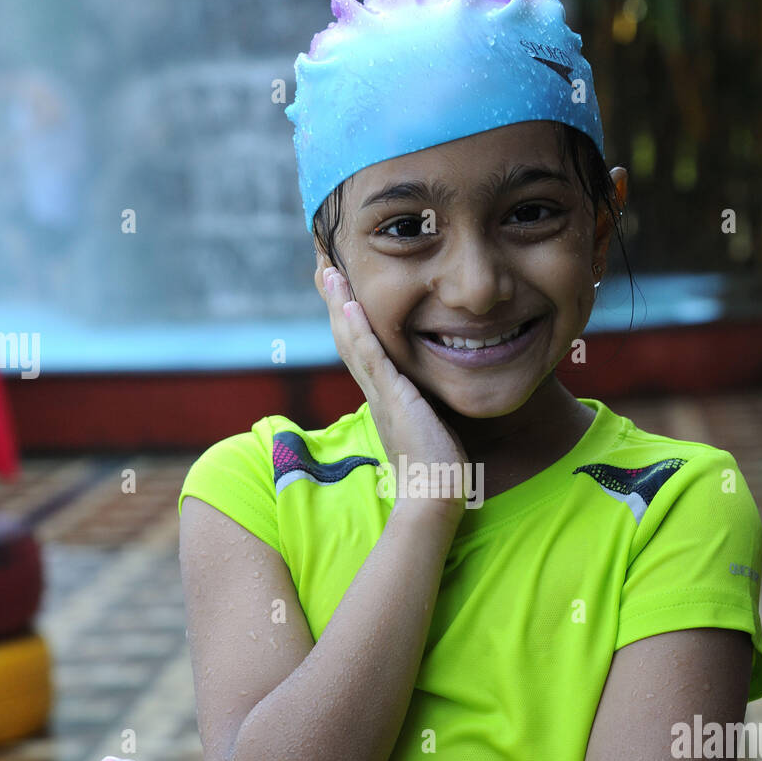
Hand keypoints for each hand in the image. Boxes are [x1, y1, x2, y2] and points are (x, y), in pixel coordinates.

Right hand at [320, 266, 467, 513]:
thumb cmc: (438, 470)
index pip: (360, 347)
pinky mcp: (394, 399)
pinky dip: (359, 330)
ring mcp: (381, 395)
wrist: (435, 496)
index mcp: (383, 396)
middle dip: (336, 300)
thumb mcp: (429, 427)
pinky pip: (371, 358)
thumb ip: (425, 408)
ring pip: (352, 341)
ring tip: (327, 270)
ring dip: (339, 304)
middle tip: (323, 264)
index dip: (348, 316)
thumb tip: (431, 400)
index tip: (340, 285)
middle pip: (347, 337)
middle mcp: (375, 392)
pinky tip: (351, 304)